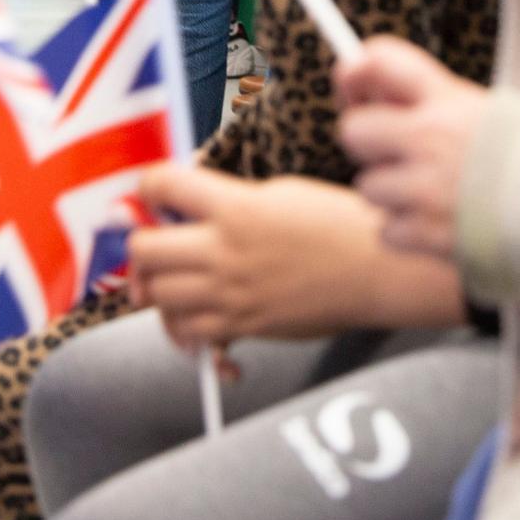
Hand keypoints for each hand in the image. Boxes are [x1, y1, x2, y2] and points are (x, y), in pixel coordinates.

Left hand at [130, 169, 429, 348]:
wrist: (377, 270)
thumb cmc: (337, 224)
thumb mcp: (280, 192)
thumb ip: (228, 199)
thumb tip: (189, 207)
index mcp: (234, 206)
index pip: (161, 185)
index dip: (150, 186)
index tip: (155, 192)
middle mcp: (224, 251)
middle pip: (143, 250)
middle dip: (142, 243)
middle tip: (156, 240)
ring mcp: (231, 293)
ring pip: (157, 297)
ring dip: (157, 286)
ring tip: (173, 278)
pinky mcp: (245, 326)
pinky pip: (189, 334)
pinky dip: (182, 327)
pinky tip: (193, 316)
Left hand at [336, 37, 491, 258]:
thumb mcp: (492, 110)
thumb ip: (439, 102)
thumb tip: (378, 90)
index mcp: (448, 100)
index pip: (378, 61)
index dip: (354, 71)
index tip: (353, 83)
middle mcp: (429, 139)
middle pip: (353, 130)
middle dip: (369, 144)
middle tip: (397, 152)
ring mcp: (425, 189)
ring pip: (368, 188)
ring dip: (393, 194)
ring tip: (436, 194)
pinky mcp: (427, 234)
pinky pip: (388, 231)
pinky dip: (408, 232)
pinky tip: (443, 224)